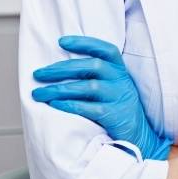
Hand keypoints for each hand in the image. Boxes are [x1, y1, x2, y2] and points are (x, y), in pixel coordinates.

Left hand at [31, 35, 171, 159]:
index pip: (106, 49)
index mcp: (120, 71)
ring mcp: (119, 98)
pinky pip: (89, 108)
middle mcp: (121, 81)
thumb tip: (60, 70)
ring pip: (88, 87)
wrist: (139, 136)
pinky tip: (54, 105)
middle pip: (92, 66)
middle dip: (62, 68)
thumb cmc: (118, 110)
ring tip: (39, 93)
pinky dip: (69, 105)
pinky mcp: (114, 116)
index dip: (85, 43)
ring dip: (60, 89)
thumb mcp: (114, 88)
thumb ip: (97, 77)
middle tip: (38, 74)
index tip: (61, 41)